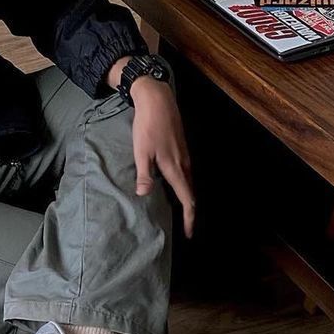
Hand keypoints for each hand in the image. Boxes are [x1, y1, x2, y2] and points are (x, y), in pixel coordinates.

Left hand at [106, 58, 194, 236]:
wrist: (157, 100)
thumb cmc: (147, 126)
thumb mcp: (141, 151)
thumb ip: (145, 174)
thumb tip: (144, 195)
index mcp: (175, 168)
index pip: (187, 199)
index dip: (189, 218)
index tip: (188, 233)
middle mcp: (184, 164)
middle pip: (191, 193)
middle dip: (189, 211)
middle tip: (185, 226)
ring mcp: (185, 155)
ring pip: (189, 182)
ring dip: (187, 198)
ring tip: (181, 211)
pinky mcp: (182, 148)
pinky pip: (186, 172)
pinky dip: (184, 185)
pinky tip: (175, 185)